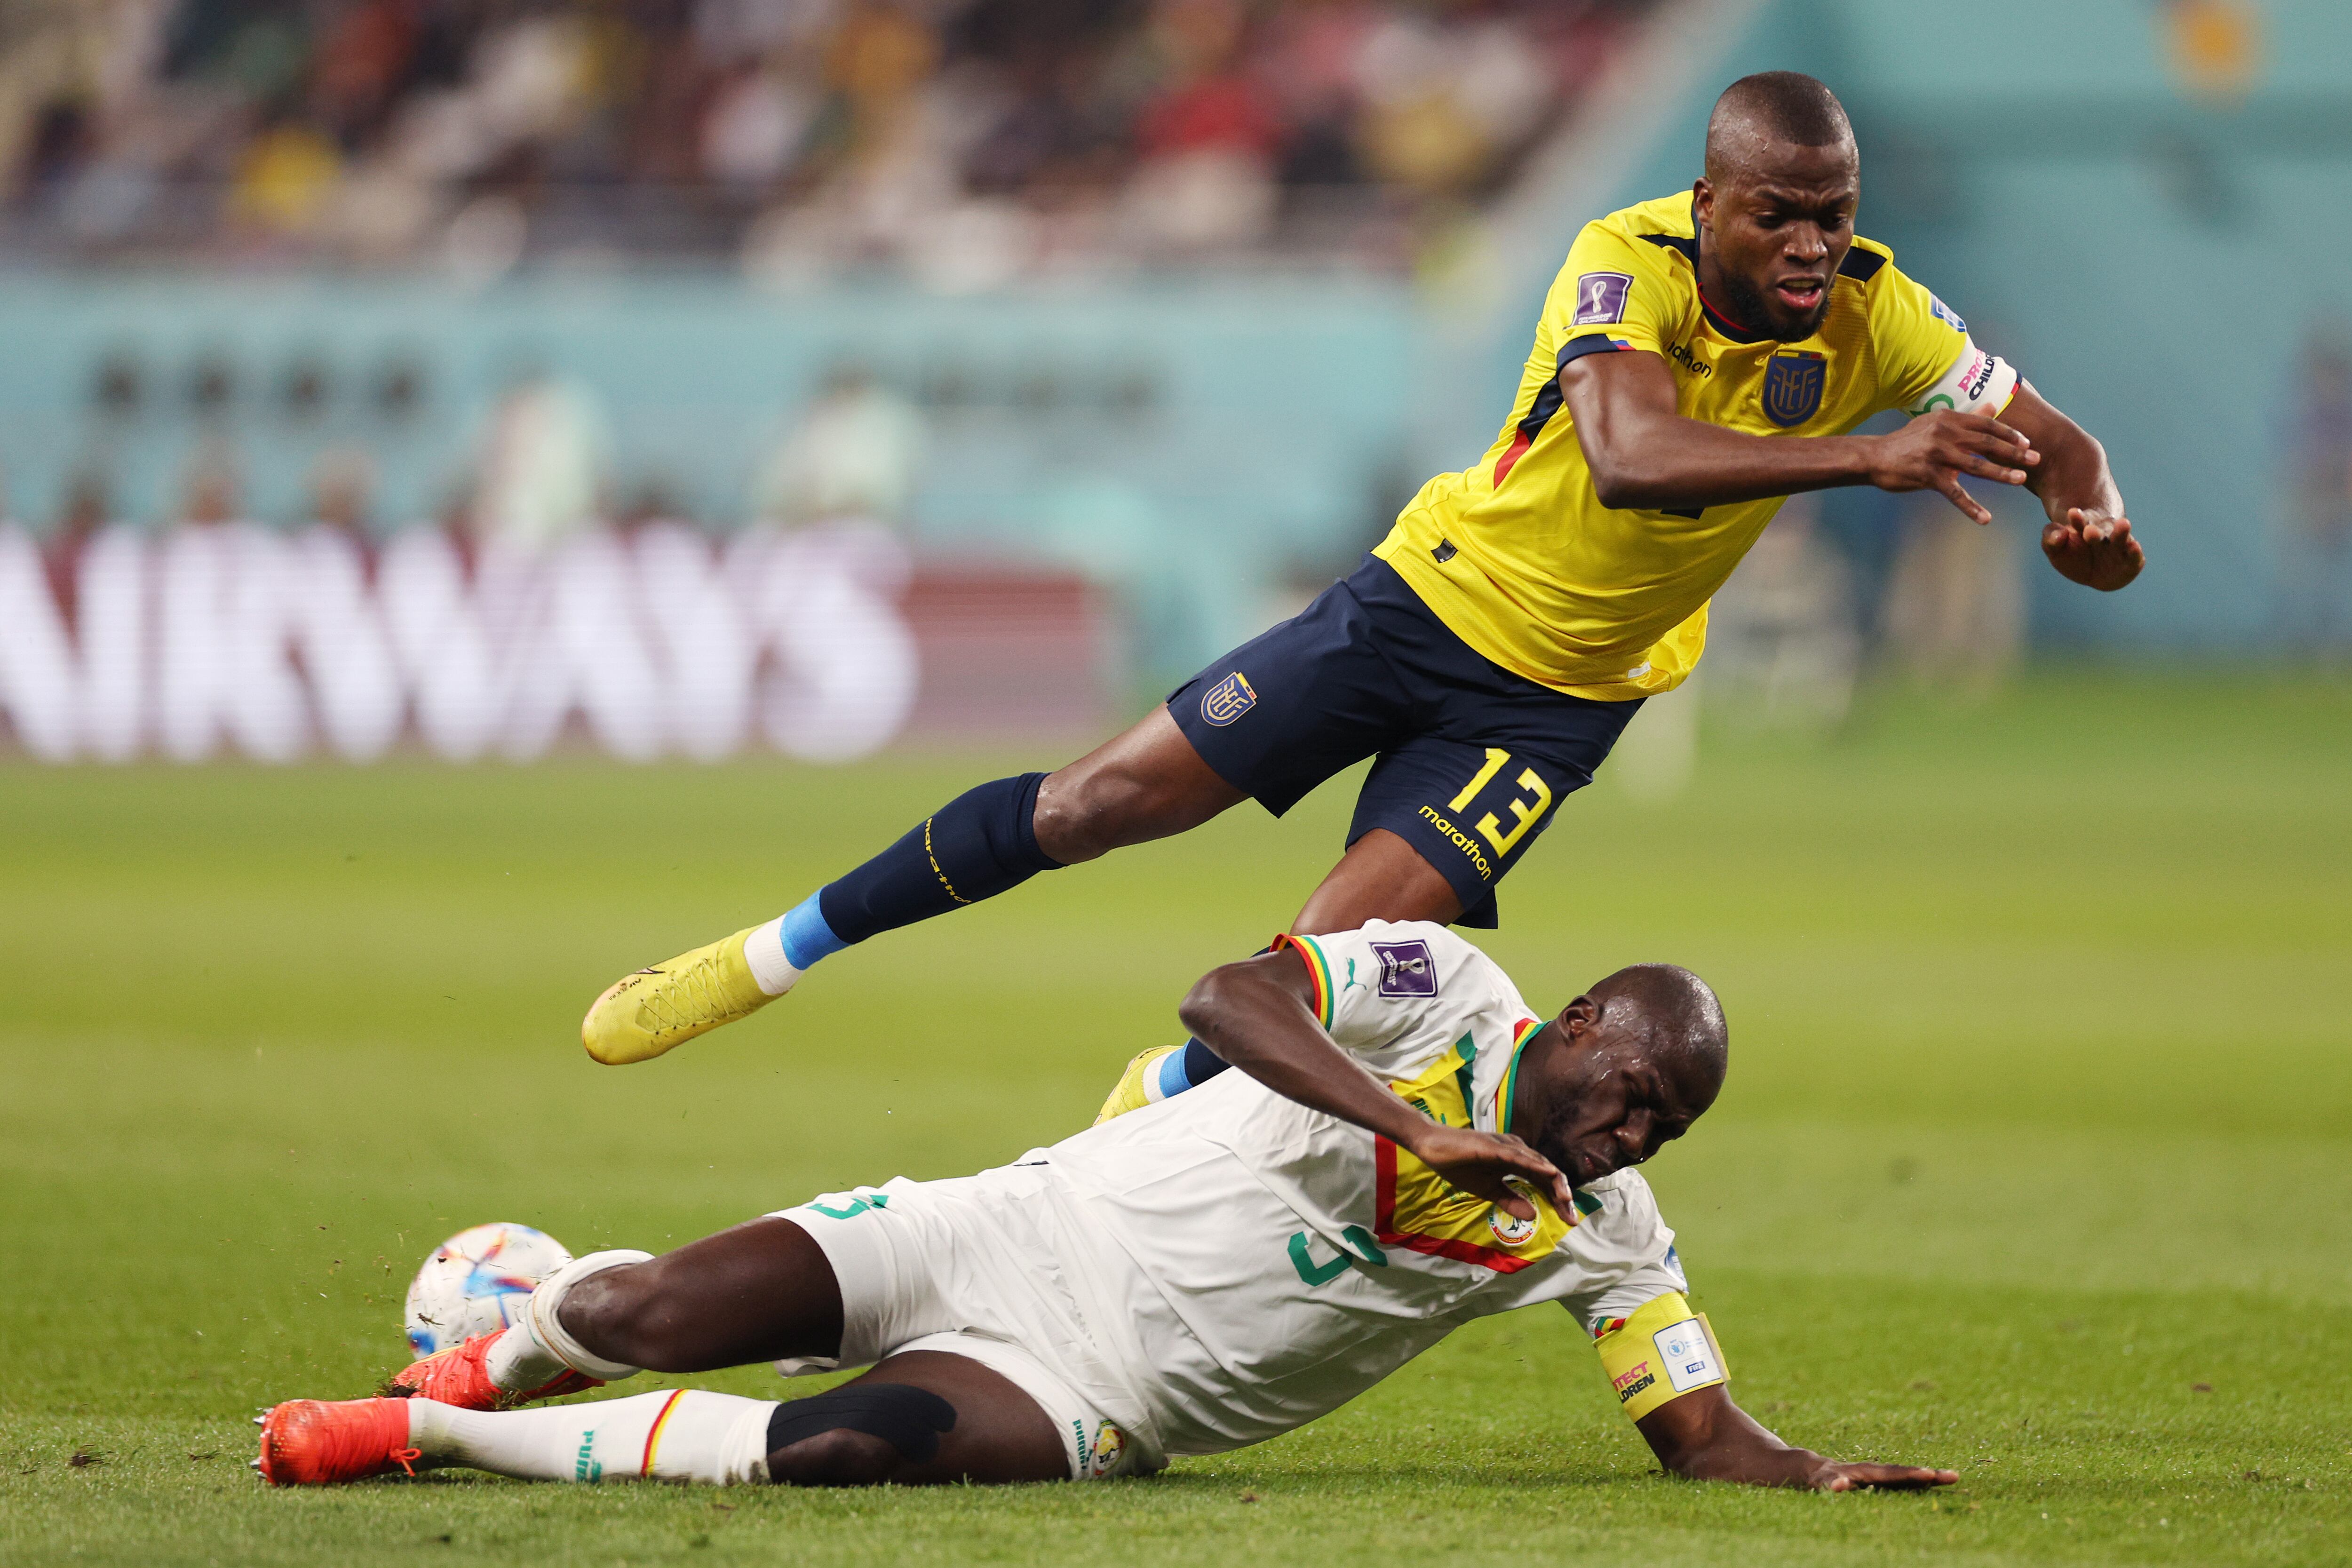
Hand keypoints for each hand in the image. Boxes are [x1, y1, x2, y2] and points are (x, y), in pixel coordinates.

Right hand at [1404, 1124, 1573, 1219]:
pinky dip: (1534, 1165)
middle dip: (1562, 1196)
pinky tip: (1548, 1174)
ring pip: (1538, 1164)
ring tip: (1566, 1200)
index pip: (1543, 1182)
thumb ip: (1510, 1200)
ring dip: (1554, 1182)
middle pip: (1547, 1174)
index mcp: (1516, 1163)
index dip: (1558, 1200)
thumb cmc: (1459, 1165)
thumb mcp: (1487, 1191)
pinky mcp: (1494, 1146)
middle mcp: (1517, 1152)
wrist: (1432, 1147)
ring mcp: (1506, 1146)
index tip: (1569, 1221)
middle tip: (1572, 1218)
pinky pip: (1517, 1156)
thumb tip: (1533, 1216)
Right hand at [1804, 1459, 1959, 1492]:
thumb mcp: (1869, 1485)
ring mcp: (1845, 1475)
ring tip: (1902, 1477)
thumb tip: (1927, 1486)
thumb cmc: (1846, 1481)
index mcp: (1878, 1476)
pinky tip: (1840, 1487)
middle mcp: (1865, 1472)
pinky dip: (1836, 1485)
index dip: (1930, 1476)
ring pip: (1866, 1476)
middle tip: (1932, 1475)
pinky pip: (1831, 1485)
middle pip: (1893, 1473)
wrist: (1807, 1471)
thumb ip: (1893, 1487)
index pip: (1909, 1476)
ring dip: (1880, 1477)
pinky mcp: (1824, 1482)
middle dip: (1912, 1474)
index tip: (1954, 1476)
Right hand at [1865, 411, 2038, 523]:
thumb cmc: (1907, 441)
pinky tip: (1985, 519)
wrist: (1874, 456)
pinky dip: (1970, 507)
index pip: (1987, 424)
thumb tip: (1993, 406)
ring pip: (1976, 466)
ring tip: (2021, 480)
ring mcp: (1936, 455)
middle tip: (2036, 460)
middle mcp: (1945, 433)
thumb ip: (1966, 417)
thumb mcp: (1935, 423)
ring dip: (2001, 475)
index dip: (2009, 434)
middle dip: (2014, 452)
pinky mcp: (1928, 476)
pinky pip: (1954, 494)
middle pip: (1987, 443)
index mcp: (1949, 418)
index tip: (2027, 443)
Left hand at [2041, 506, 2142, 589]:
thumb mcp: (2055, 549)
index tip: (2072, 513)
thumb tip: (2060, 535)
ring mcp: (2119, 548)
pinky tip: (2134, 546)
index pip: (2081, 522)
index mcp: (2085, 529)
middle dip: (2096, 530)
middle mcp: (2104, 536)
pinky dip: (2135, 552)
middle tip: (2090, 530)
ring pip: (2120, 538)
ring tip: (2123, 524)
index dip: (2077, 519)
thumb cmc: (2073, 557)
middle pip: (2101, 530)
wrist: (2095, 572)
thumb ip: (2051, 539)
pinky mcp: (2131, 561)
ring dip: (2121, 532)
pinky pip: (2134, 557)